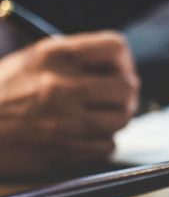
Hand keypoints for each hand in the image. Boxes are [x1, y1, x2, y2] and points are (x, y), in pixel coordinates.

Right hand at [0, 31, 139, 176]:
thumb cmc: (2, 90)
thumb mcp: (33, 60)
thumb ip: (75, 59)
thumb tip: (119, 66)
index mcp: (55, 54)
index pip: (115, 47)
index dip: (122, 59)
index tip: (116, 69)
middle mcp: (62, 85)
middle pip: (127, 86)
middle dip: (125, 92)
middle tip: (114, 97)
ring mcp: (65, 119)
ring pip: (122, 118)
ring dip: (115, 118)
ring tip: (98, 116)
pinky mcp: (65, 149)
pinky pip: (107, 145)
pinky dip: (101, 142)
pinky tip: (84, 135)